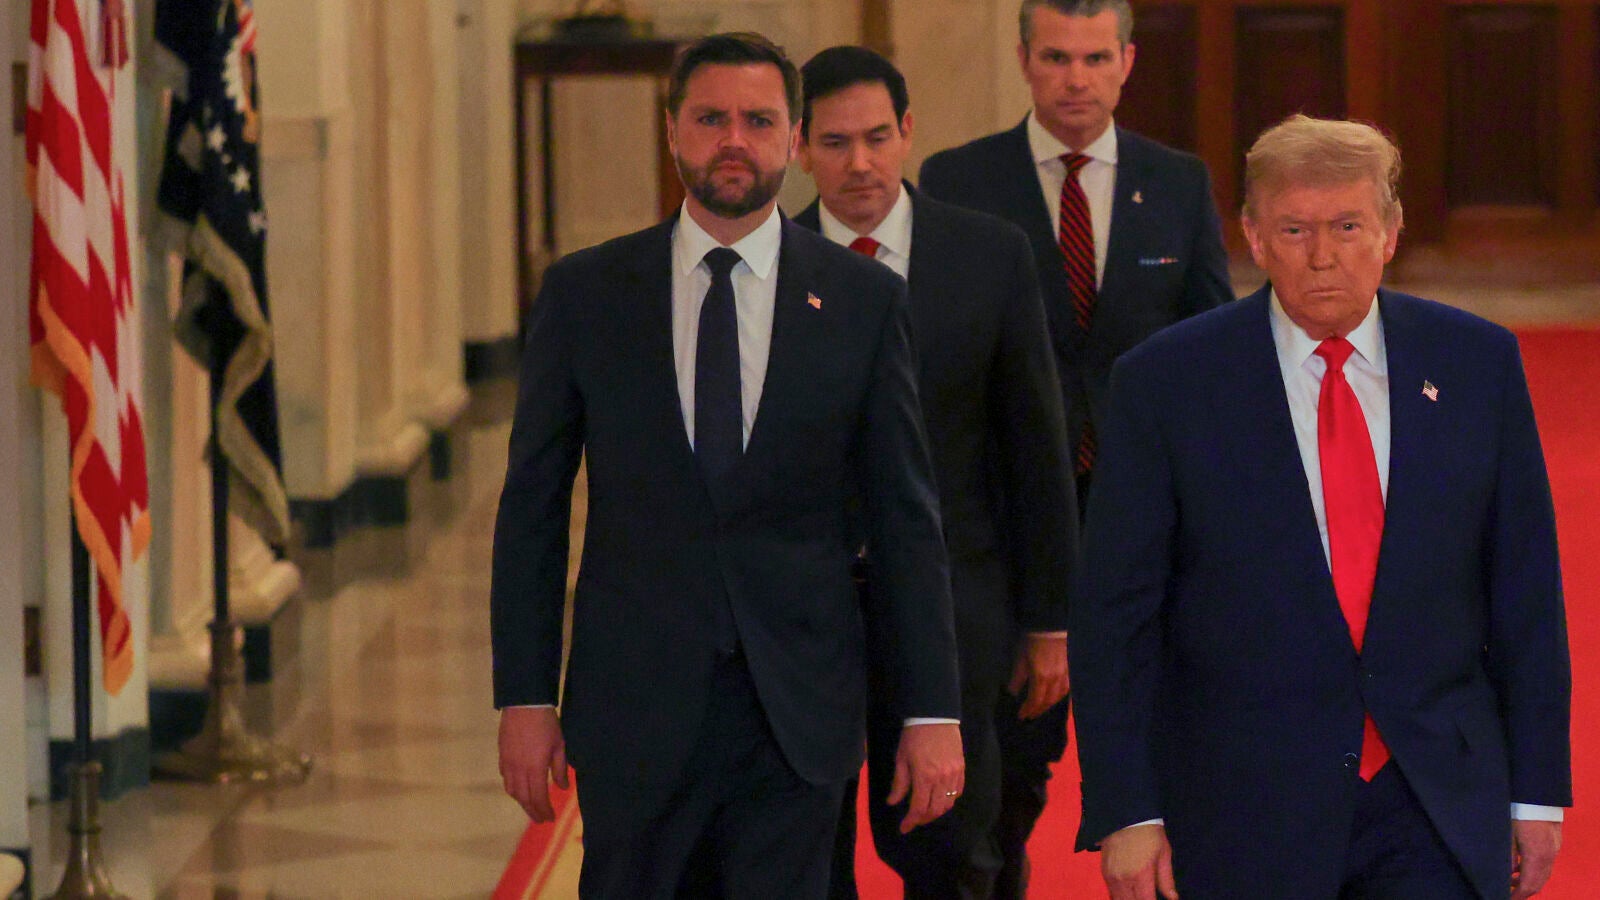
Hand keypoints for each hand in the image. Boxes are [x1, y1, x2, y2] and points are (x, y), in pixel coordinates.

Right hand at [498, 706, 569, 820]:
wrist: (524, 703)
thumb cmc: (546, 723)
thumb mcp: (559, 745)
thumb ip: (560, 769)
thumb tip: (562, 788)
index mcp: (535, 768)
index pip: (538, 797)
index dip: (544, 810)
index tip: (550, 818)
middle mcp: (518, 770)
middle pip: (523, 798)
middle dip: (532, 811)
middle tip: (540, 819)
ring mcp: (508, 763)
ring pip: (512, 790)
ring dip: (522, 801)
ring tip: (531, 806)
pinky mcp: (502, 755)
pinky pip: (505, 778)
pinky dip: (512, 788)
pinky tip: (519, 789)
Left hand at [886, 722, 963, 832]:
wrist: (934, 716)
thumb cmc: (913, 737)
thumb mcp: (901, 759)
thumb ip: (899, 784)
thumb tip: (893, 802)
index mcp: (924, 777)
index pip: (919, 808)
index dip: (911, 821)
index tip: (904, 828)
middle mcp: (942, 779)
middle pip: (936, 810)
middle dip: (923, 819)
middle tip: (913, 820)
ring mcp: (954, 774)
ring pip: (949, 803)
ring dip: (937, 811)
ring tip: (926, 811)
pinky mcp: (962, 768)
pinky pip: (958, 791)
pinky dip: (950, 800)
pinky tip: (941, 798)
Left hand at [1007, 633, 1069, 718]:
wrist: (1051, 625)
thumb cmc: (1032, 641)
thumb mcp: (1021, 659)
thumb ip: (1018, 678)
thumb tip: (1012, 693)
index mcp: (1041, 678)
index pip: (1035, 700)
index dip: (1028, 710)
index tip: (1022, 716)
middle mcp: (1055, 680)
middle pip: (1048, 701)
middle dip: (1039, 710)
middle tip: (1031, 715)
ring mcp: (1066, 676)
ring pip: (1059, 697)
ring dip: (1049, 705)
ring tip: (1042, 708)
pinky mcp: (1071, 670)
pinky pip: (1068, 689)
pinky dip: (1061, 697)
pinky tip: (1057, 698)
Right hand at [1101, 822, 1177, 899]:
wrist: (1125, 814)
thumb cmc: (1149, 834)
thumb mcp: (1164, 854)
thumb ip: (1167, 880)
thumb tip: (1172, 898)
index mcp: (1141, 876)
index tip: (1156, 899)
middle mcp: (1123, 880)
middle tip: (1147, 895)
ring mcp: (1111, 877)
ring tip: (1139, 894)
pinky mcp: (1104, 872)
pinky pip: (1111, 892)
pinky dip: (1120, 896)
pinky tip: (1129, 893)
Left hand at [1511, 819, 1561, 898]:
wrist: (1537, 793)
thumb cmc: (1518, 811)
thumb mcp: (1507, 833)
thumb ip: (1508, 855)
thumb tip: (1506, 872)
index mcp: (1536, 855)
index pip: (1529, 884)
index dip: (1518, 894)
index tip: (1508, 898)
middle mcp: (1549, 855)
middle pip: (1539, 881)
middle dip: (1524, 890)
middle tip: (1509, 894)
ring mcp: (1554, 848)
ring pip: (1543, 873)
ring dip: (1529, 880)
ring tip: (1511, 882)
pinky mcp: (1554, 841)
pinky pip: (1545, 862)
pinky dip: (1533, 870)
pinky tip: (1519, 867)